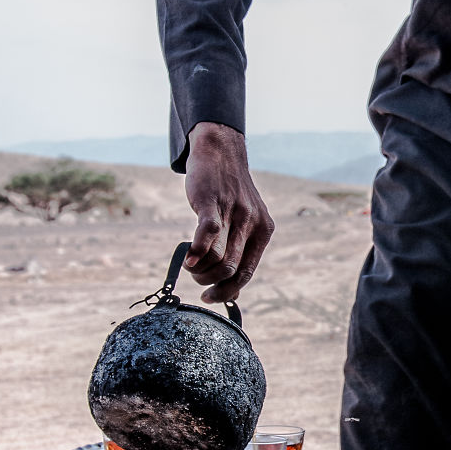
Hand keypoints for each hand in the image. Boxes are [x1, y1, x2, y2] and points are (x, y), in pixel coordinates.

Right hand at [183, 122, 273, 302]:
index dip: (227, 291)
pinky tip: (187, 259)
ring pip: (218, 256)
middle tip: (197, 278)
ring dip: (199, 269)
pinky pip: (208, 233)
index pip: (246, 273)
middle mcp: (252, 223)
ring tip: (190, 265)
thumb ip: (241, 252)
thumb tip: (236, 293)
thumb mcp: (245, 222)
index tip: (210, 297)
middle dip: (210, 282)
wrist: (221, 152)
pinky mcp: (212, 201)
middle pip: (230, 269)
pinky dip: (196, 251)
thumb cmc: (230, 193)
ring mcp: (233, 211)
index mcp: (263, 231)